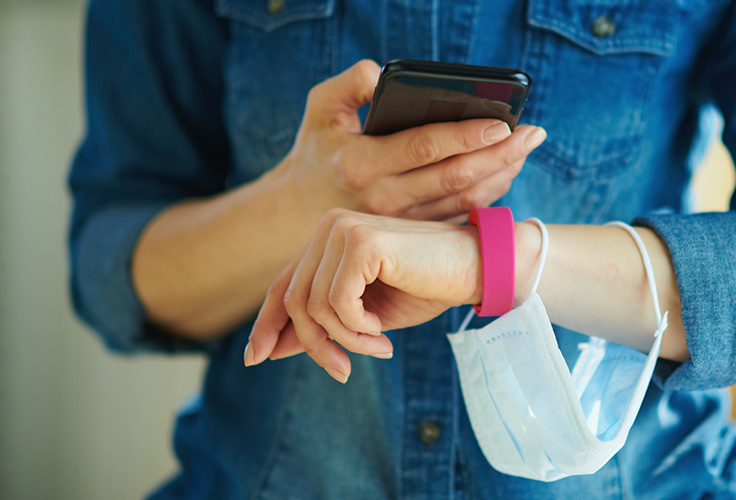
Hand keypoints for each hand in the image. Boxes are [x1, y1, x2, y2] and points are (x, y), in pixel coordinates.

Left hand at [244, 209, 481, 381]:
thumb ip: (323, 324)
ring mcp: (343, 230)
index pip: (284, 284)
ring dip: (345, 341)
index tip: (256, 358)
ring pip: (313, 306)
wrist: (477, 269)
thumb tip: (269, 349)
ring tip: (377, 347)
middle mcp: (329, 227)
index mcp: (329, 240)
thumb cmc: (428, 288)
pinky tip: (382, 332)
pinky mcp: (361, 242)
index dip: (267, 323)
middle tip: (343, 372)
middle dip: (315, 345)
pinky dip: (357, 329)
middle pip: (294, 299)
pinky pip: (336, 303)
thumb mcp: (365, 316)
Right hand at [276, 60, 546, 221]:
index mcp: (361, 163)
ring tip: (526, 149)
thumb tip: (384, 74)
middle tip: (534, 133)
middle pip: (454, 176)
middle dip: (500, 154)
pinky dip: (487, 193)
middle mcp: (384, 197)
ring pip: (462, 199)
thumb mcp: (320, 108)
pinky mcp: (414, 231)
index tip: (502, 122)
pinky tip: (505, 171)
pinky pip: (459, 213)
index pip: (424, 148)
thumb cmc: (319, 149)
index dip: (466, 135)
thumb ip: (351, 84)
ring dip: (500, 174)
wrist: (300, 211)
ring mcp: (402, 221)